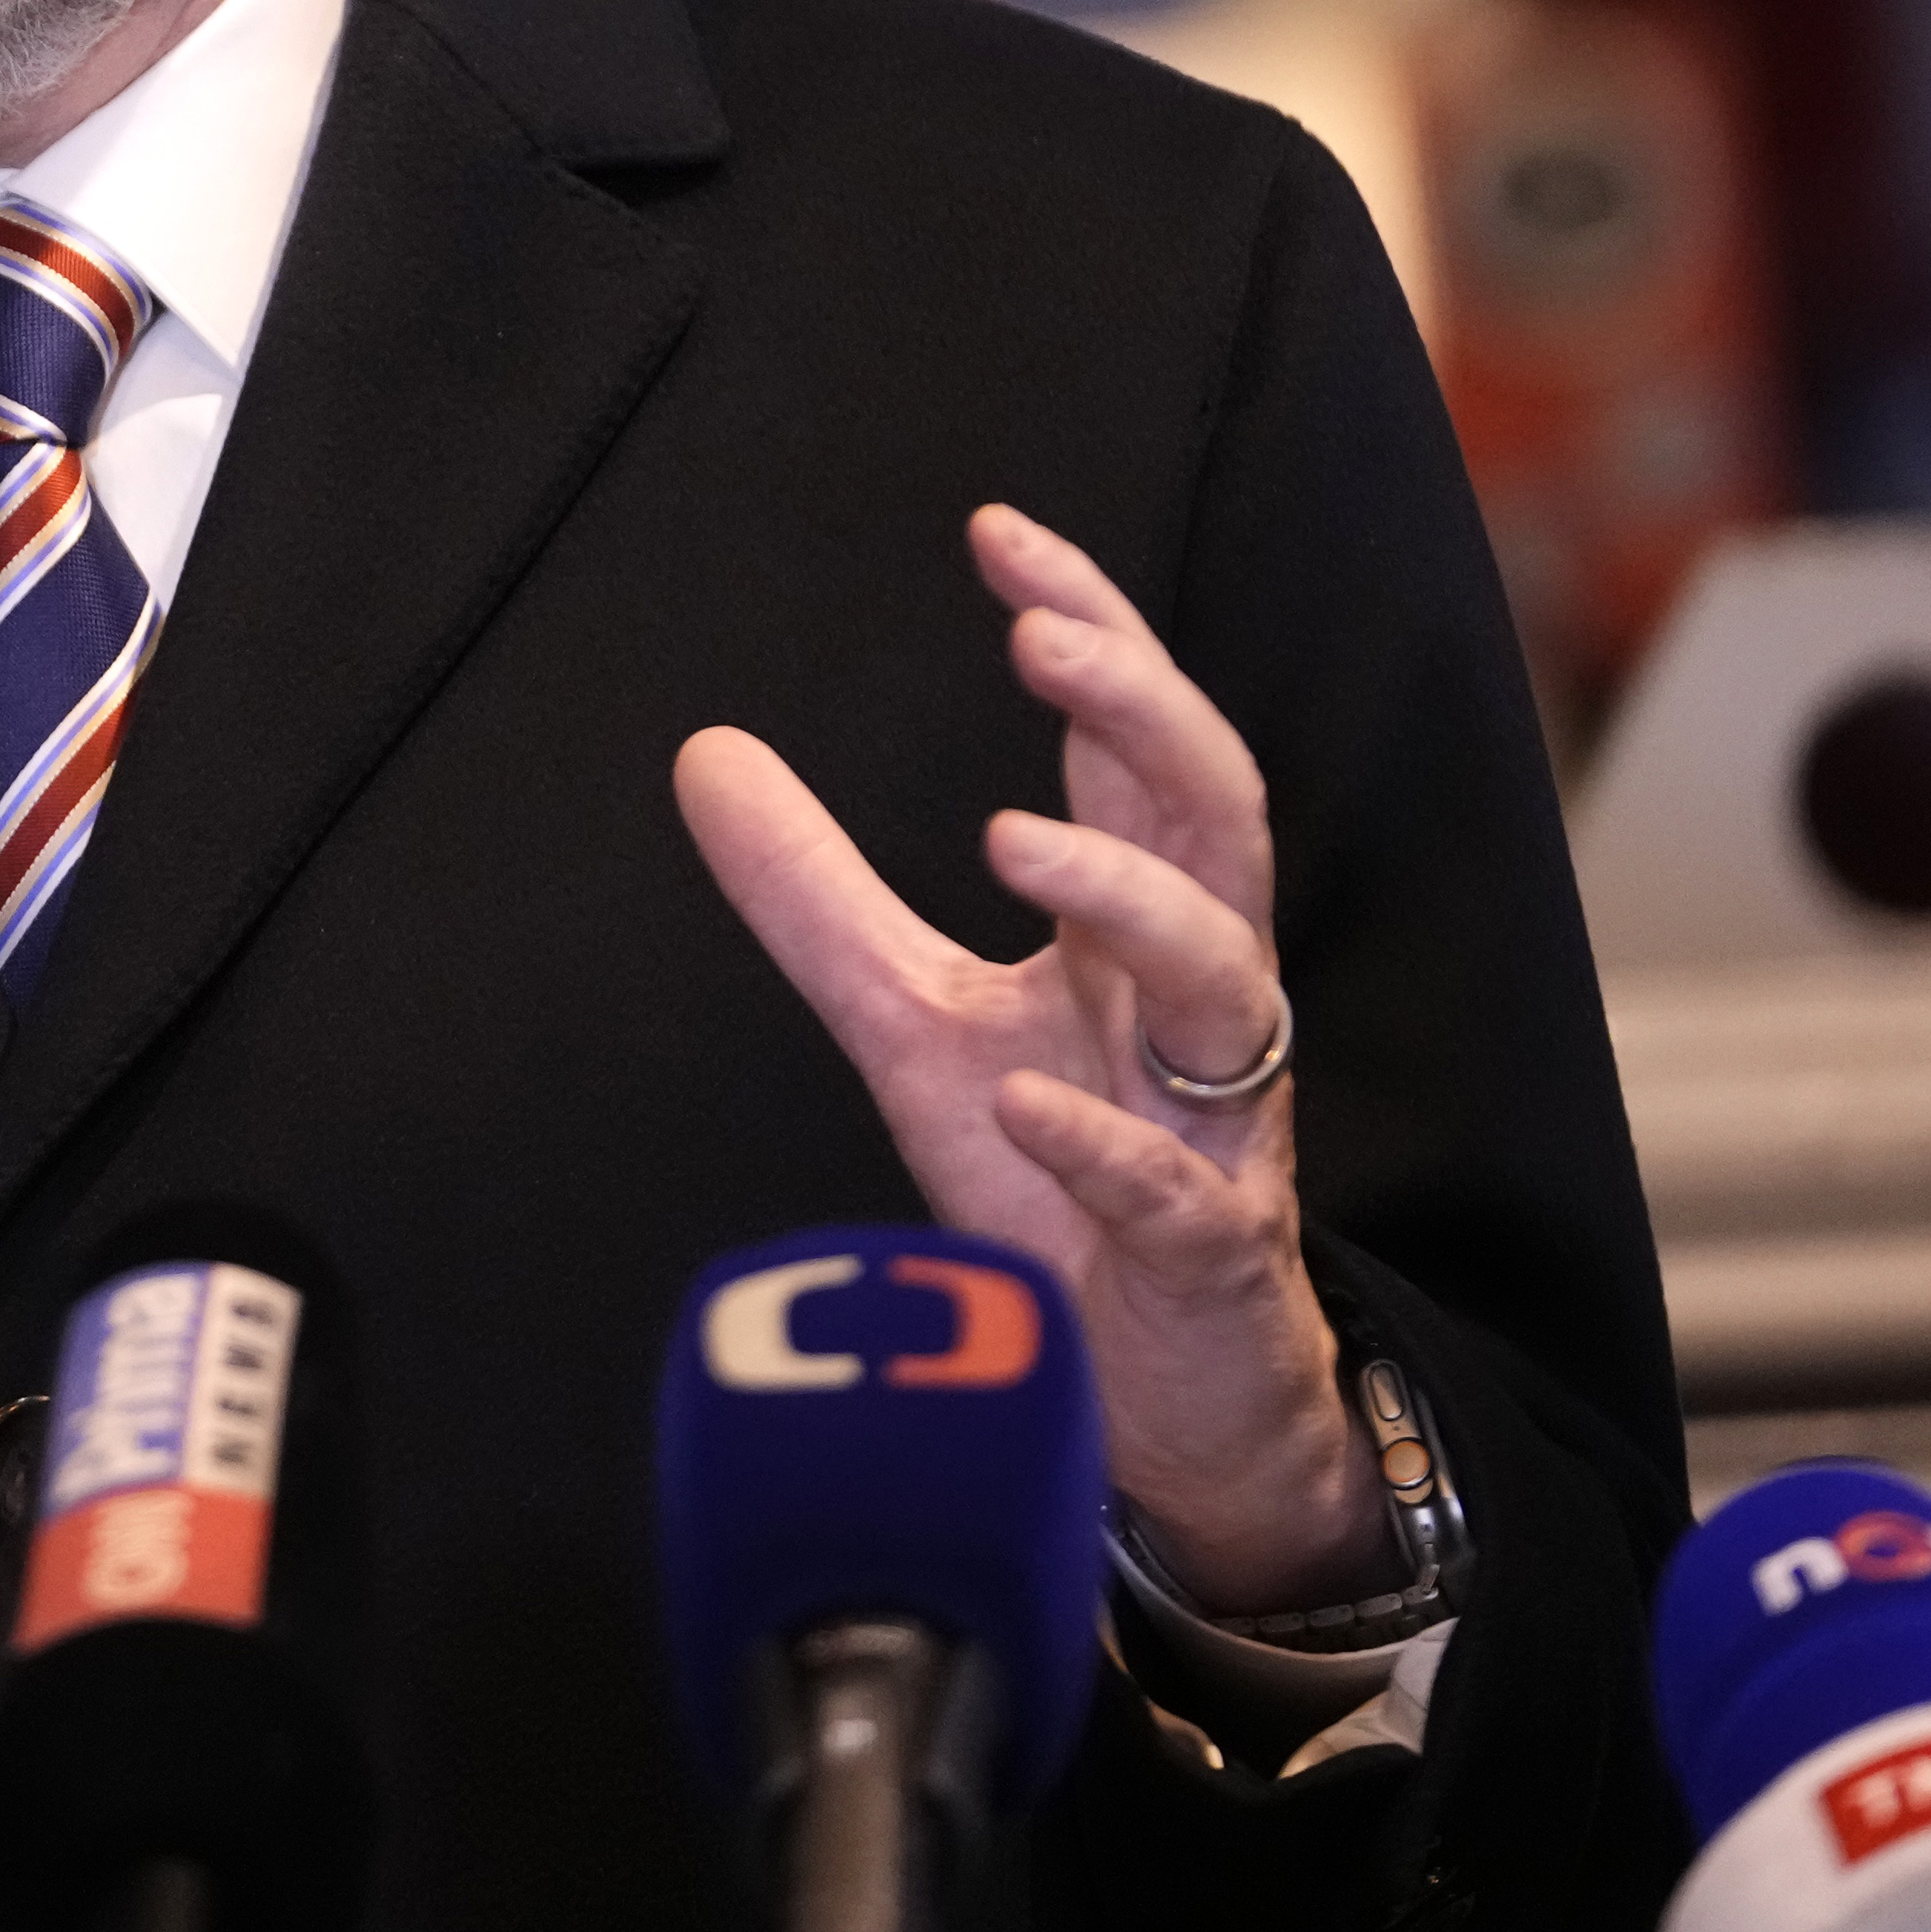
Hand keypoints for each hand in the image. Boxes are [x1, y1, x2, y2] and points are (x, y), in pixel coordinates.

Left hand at [675, 504, 1382, 1613]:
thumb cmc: (1056, 1184)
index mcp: (1139, 933)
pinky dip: (1103, 1150)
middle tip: (1038, 639)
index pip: (1135, 752)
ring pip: (1227, 984)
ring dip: (1130, 903)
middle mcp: (1198, 1005)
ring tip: (1012, 839)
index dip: (1093, 635)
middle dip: (1144, 717)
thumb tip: (703, 751)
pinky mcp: (1207, 1258)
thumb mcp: (911, 1020)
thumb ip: (818, 894)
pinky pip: (1179, 1192)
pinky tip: (1023, 1111)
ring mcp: (1216, 1128)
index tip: (1000, 536)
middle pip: (1218, 821)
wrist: (1156, 1395)